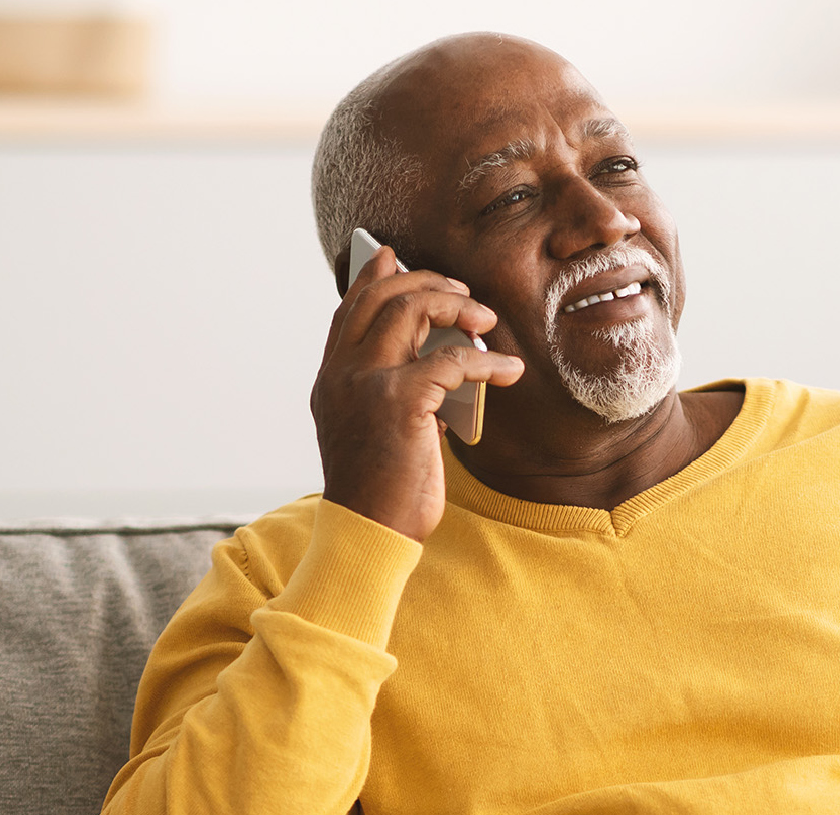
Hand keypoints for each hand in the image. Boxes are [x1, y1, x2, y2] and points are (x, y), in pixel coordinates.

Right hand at [312, 246, 524, 540]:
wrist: (369, 533)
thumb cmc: (382, 490)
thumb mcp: (377, 432)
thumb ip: (394, 392)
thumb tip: (438, 362)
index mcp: (332, 380)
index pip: (348, 311)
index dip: (372, 278)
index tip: (393, 256)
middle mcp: (341, 374)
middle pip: (382, 296)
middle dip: (427, 282)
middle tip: (462, 293)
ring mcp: (366, 383)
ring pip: (410, 309)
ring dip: (456, 306)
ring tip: (485, 321)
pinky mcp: (399, 401)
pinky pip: (453, 360)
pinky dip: (487, 361)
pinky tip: (508, 370)